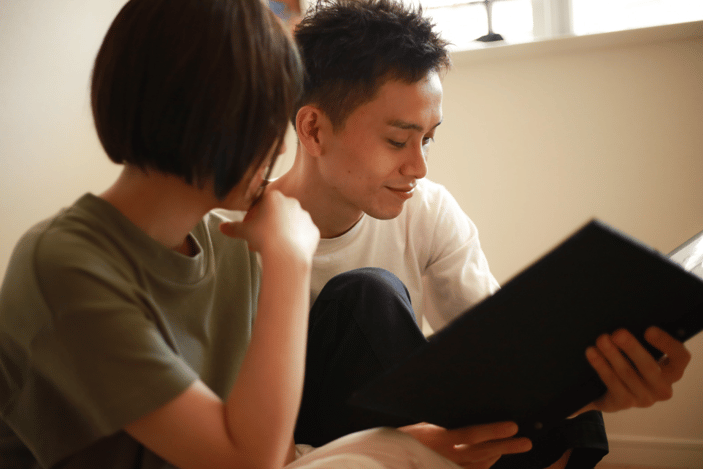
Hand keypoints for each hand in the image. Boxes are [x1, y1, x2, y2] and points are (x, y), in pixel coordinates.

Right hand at [219, 189, 318, 264]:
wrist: (286, 255)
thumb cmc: (264, 239)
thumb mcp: (245, 231)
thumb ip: (234, 228)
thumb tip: (221, 227)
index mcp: (275, 197)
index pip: (261, 204)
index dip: (253, 217)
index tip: (250, 229)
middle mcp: (293, 203)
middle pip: (277, 213)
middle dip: (268, 226)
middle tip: (259, 241)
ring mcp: (305, 216)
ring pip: (290, 224)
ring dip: (282, 233)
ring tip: (272, 248)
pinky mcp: (313, 231)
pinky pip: (303, 235)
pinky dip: (295, 241)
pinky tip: (287, 251)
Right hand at [398, 421, 531, 468]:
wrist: (386, 460)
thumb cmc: (401, 440)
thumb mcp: (419, 427)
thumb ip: (441, 425)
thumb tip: (463, 416)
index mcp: (438, 438)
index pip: (472, 434)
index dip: (494, 431)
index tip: (512, 426)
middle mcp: (446, 456)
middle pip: (483, 452)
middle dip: (506, 446)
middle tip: (525, 442)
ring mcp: (447, 467)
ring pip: (480, 464)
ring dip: (498, 455)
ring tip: (514, 446)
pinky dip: (484, 466)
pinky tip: (491, 460)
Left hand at [584, 326, 689, 412]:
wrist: (609, 391)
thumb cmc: (630, 363)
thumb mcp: (639, 353)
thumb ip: (642, 340)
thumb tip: (627, 326)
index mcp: (671, 371)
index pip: (680, 357)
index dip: (667, 343)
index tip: (648, 330)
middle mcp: (662, 387)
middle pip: (650, 367)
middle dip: (632, 348)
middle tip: (617, 333)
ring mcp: (644, 398)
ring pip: (627, 374)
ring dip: (612, 355)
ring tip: (601, 340)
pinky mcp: (624, 403)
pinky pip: (612, 383)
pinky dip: (601, 366)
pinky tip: (592, 354)